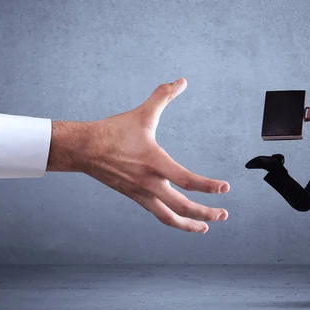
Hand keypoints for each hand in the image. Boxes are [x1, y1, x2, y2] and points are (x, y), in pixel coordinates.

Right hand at [47, 78, 228, 233]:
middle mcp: (149, 183)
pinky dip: (173, 219)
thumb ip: (163, 96)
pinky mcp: (135, 198)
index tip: (225, 188)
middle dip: (205, 214)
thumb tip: (181, 81)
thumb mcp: (143, 113)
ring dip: (189, 224)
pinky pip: (158, 214)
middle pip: (182, 207)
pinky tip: (182, 220)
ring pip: (169, 218)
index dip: (208, 186)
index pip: (187, 180)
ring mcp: (141, 194)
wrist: (84, 149)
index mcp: (155, 163)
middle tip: (223, 215)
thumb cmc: (113, 132)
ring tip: (205, 227)